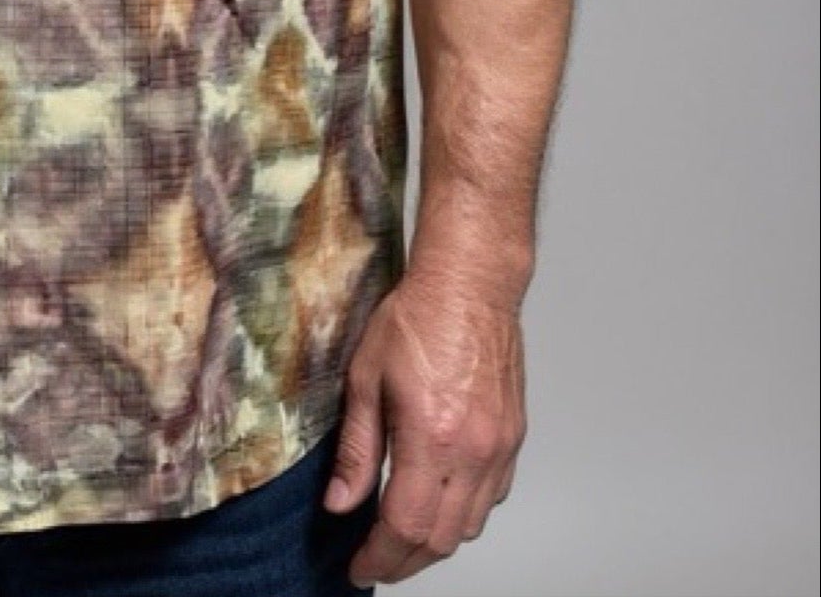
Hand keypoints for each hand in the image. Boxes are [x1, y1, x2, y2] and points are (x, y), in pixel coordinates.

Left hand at [322, 269, 526, 584]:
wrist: (470, 285)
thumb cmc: (416, 319)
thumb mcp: (365, 379)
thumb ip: (357, 449)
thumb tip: (340, 503)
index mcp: (431, 436)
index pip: (405, 525)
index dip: (379, 556)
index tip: (359, 568)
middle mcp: (473, 451)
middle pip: (440, 538)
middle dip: (405, 560)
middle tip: (375, 561)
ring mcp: (500, 447)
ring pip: (470, 525)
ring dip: (435, 541)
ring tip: (402, 537)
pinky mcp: (514, 438)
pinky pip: (492, 497)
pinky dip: (463, 513)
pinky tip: (439, 501)